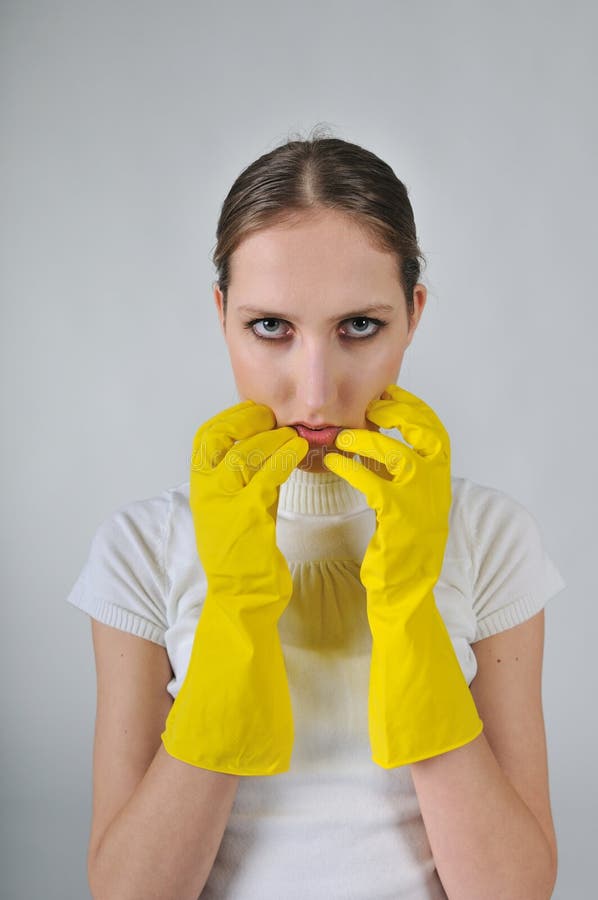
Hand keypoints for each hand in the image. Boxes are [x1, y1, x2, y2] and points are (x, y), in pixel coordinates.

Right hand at [189, 399, 307, 610]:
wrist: (240, 596)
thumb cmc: (243, 553)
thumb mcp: (238, 508)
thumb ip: (246, 480)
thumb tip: (268, 447)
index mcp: (200, 489)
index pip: (204, 439)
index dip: (229, 418)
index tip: (253, 411)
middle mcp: (206, 492)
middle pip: (217, 438)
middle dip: (246, 421)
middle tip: (272, 418)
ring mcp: (224, 503)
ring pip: (244, 454)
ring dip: (272, 439)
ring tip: (293, 436)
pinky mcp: (248, 515)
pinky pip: (267, 476)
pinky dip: (285, 459)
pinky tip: (298, 452)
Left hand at [323, 384, 482, 766]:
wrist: (406, 599)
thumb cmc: (401, 552)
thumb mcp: (409, 506)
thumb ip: (400, 474)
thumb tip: (376, 441)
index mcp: (440, 482)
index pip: (434, 429)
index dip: (412, 407)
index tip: (387, 395)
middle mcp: (437, 489)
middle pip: (429, 432)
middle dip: (400, 413)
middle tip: (372, 407)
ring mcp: (422, 506)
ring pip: (398, 455)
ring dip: (367, 439)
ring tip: (342, 437)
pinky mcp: (399, 524)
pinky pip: (375, 485)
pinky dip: (352, 470)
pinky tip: (333, 464)